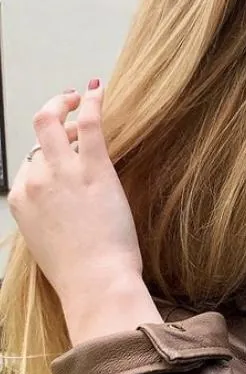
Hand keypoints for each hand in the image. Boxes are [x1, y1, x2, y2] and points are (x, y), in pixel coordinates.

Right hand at [9, 81, 144, 311]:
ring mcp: (61, 172)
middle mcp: (34, 181)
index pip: (29, 164)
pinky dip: (92, 103)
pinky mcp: (93, 169)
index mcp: (20, 201)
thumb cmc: (79, 272)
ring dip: (65, 104)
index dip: (48, 153)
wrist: (95, 283)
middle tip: (66, 106)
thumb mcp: (49, 243)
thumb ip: (48, 218)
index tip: (65, 150)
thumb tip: (63, 207)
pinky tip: (98, 90)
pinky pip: (89, 124)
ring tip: (81, 99)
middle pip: (36, 135)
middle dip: (50, 116)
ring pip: (52, 121)